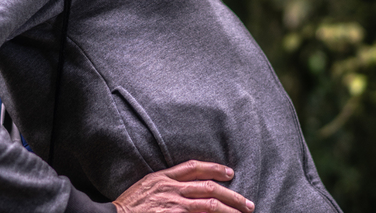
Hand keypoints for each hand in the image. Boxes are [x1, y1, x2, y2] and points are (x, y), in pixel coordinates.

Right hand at [113, 160, 254, 212]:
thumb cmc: (128, 205)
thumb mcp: (147, 185)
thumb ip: (166, 183)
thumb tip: (188, 187)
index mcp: (163, 176)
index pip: (194, 167)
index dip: (214, 168)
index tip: (230, 172)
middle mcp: (170, 188)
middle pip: (208, 187)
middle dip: (231, 195)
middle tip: (247, 203)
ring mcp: (172, 204)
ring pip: (208, 204)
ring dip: (229, 209)